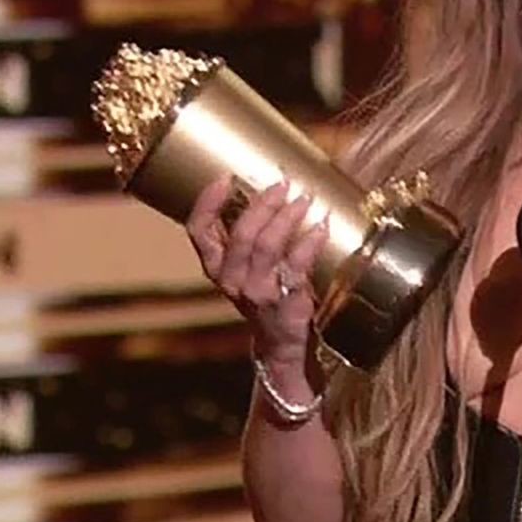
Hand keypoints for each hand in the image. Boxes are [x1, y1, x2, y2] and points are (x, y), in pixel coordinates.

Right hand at [185, 177, 329, 364]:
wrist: (281, 344)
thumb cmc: (265, 294)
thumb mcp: (244, 269)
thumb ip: (243, 237)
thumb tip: (263, 190)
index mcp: (216, 268)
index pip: (199, 231)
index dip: (208, 202)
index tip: (225, 177)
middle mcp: (232, 281)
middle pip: (241, 234)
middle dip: (262, 204)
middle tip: (282, 185)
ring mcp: (258, 292)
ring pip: (267, 246)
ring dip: (287, 217)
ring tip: (304, 199)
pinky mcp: (286, 302)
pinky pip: (297, 265)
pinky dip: (310, 242)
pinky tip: (322, 227)